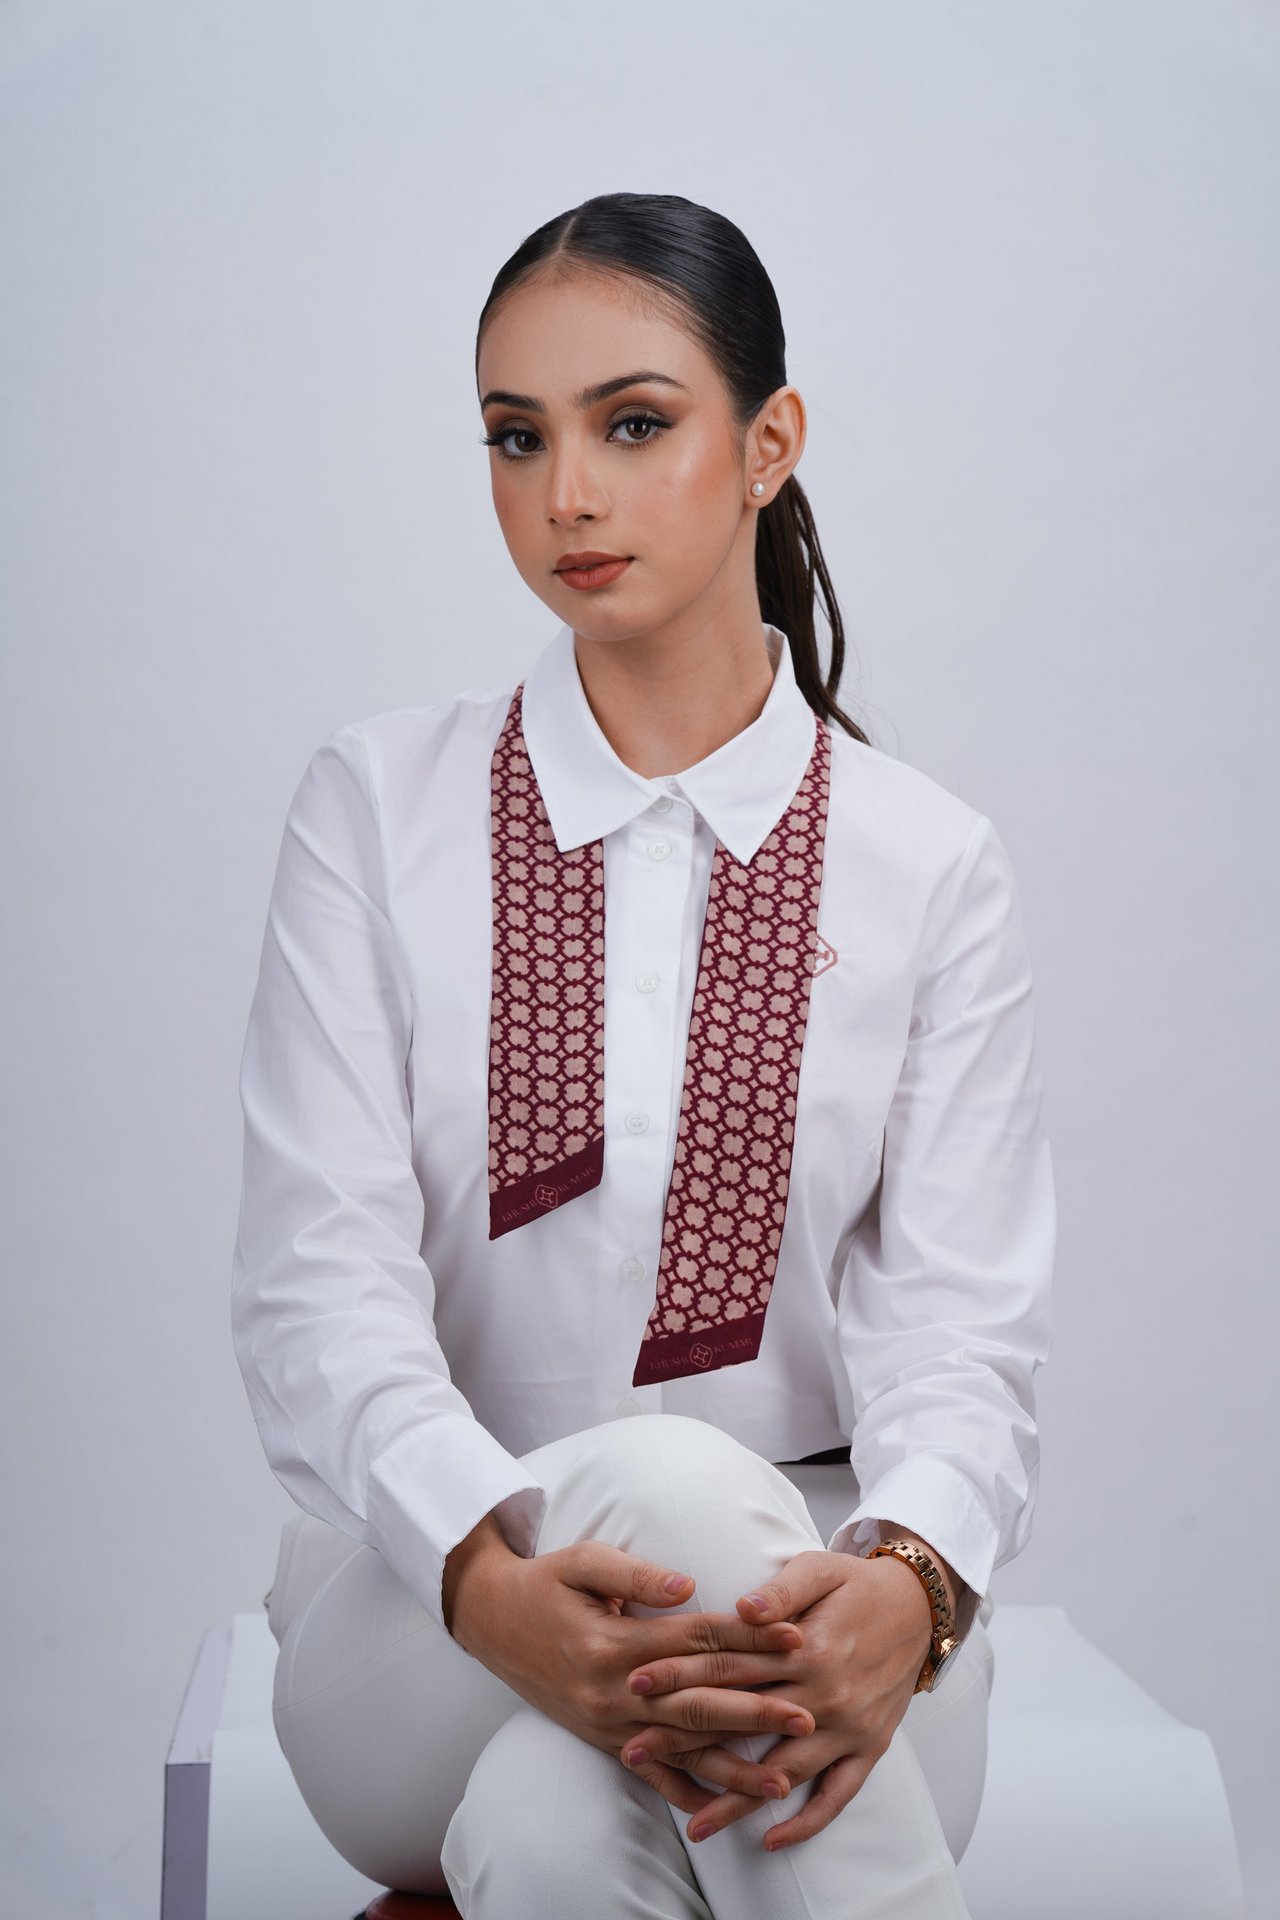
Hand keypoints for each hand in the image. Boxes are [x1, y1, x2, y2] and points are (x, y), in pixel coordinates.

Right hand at [446, 1528, 818, 1818]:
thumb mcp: (581, 1562)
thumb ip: (634, 1575)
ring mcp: (608, 1723)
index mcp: (613, 1643)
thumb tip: (687, 1585)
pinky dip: (686, 1791)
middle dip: (757, 1710)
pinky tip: (721, 1807)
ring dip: (734, 1765)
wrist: (489, 1619)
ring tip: (783, 1777)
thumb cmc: (542, 1583)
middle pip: (699, 1702)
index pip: (696, 1640)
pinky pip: (650, 1772)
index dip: (748, 1638)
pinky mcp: (603, 1739)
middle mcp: (614, 1692)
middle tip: (808, 1715)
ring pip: (682, 1748)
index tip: (794, 1638)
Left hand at [619, 1548, 934, 1850]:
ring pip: (784, 1771)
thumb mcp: (818, 1569)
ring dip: (736, 1799)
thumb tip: (742, 1609)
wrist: (920, 1608)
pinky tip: (770, 1838)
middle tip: (633, 1754)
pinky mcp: (870, 1747)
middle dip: (685, 1739)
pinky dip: (807, 1822)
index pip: (729, 1665)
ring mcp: (848, 1727)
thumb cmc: (856, 1584)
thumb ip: (780, 1591)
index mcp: (806, 1648)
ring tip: (692, 1823)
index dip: (679, 1675)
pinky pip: (838, 1795)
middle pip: (743, 1722)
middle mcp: (824, 1694)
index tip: (635, 1684)